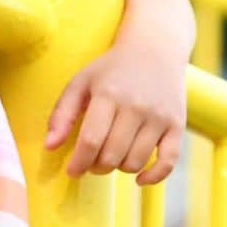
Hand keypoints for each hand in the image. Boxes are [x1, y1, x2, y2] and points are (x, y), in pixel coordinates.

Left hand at [45, 33, 186, 181]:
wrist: (156, 48)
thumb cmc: (113, 69)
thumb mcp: (82, 81)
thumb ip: (62, 113)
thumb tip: (49, 147)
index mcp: (109, 94)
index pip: (91, 141)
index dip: (78, 163)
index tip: (72, 170)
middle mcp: (137, 105)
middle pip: (111, 156)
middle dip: (95, 166)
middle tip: (93, 159)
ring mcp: (159, 116)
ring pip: (134, 162)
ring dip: (118, 167)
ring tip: (113, 154)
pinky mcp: (177, 124)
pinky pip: (168, 162)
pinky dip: (153, 177)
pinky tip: (140, 178)